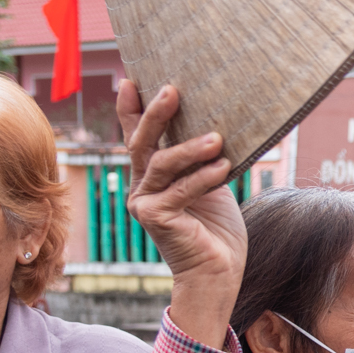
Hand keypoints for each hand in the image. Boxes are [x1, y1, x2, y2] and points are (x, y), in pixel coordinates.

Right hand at [119, 81, 246, 346]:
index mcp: (152, 178)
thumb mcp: (211, 185)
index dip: (131, 109)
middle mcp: (140, 188)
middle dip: (154, 114)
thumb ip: (203, 160)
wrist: (218, 273)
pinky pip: (180, 191)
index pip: (138, 138)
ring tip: (217, 138)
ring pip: (161, 165)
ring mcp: (143, 204)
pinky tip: (223, 165)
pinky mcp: (155, 220)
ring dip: (190, 148)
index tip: (130, 79)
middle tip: (172, 89)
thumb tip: (215, 124)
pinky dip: (202, 177)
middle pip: (142, 144)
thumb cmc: (217, 231)